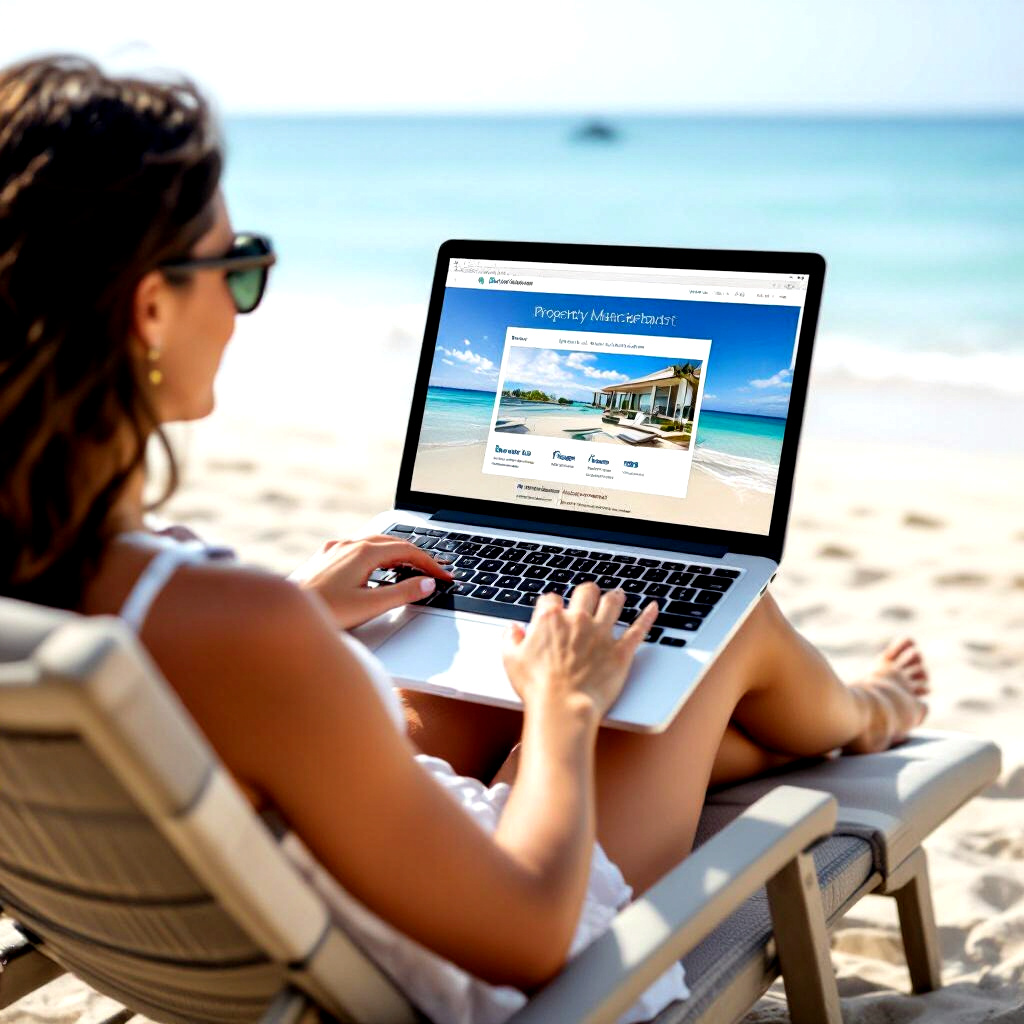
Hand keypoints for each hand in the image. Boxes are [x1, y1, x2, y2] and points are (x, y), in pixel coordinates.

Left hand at [290, 535, 453, 629]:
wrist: (285, 617)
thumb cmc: (324, 612)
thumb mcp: (370, 605)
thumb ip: (402, 594)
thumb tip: (427, 584)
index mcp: (363, 552)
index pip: (407, 550)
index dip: (430, 564)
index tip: (445, 577)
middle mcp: (349, 545)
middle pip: (393, 543)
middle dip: (417, 556)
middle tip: (435, 571)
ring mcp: (335, 550)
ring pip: (374, 544)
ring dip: (397, 554)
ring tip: (412, 567)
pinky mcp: (325, 559)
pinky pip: (358, 549)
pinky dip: (377, 556)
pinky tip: (376, 567)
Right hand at [501, 583, 658, 718]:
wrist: (562, 708)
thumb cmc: (537, 687)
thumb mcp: (511, 660)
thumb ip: (511, 640)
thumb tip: (513, 630)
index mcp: (550, 619)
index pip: (551, 598)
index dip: (551, 604)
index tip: (553, 610)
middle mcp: (578, 620)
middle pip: (586, 591)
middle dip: (587, 592)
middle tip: (589, 596)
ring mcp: (601, 634)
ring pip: (613, 602)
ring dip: (615, 597)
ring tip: (617, 595)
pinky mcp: (620, 651)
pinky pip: (638, 629)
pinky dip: (648, 616)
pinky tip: (654, 607)